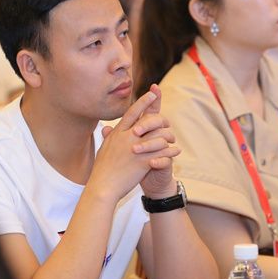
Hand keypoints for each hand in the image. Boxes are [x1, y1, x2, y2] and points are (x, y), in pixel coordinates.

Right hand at [89, 85, 178, 203]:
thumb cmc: (102, 169)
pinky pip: (161, 152)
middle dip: (160, 116)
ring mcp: (135, 149)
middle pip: (147, 120)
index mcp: (118, 133)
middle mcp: (127, 137)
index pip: (132, 112)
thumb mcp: (103, 149)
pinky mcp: (143, 161)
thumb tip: (106, 130)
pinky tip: (176, 151)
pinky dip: (170, 151)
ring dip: (167, 135)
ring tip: (172, 137)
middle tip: (168, 118)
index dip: (143, 102)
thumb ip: (108, 138)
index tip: (152, 93)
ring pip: (157, 135)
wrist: (102, 186)